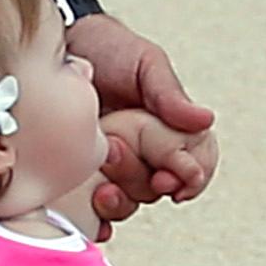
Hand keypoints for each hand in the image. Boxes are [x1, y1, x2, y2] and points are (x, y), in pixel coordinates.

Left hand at [73, 13, 216, 213]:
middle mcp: (146, 154)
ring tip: (99, 178)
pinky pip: (93, 212)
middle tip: (115, 151)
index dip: (191, 179)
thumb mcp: (146, 64)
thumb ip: (170, 95)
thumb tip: (205, 120)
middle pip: (158, 189)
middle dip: (141, 178)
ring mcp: (113, 167)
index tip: (172, 178)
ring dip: (117, 199)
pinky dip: (95, 220)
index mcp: (170, 132)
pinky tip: (89, 218)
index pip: (196, 166)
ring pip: (128, 202)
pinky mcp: (81, 177)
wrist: (60, 44)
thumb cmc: (109, 49)